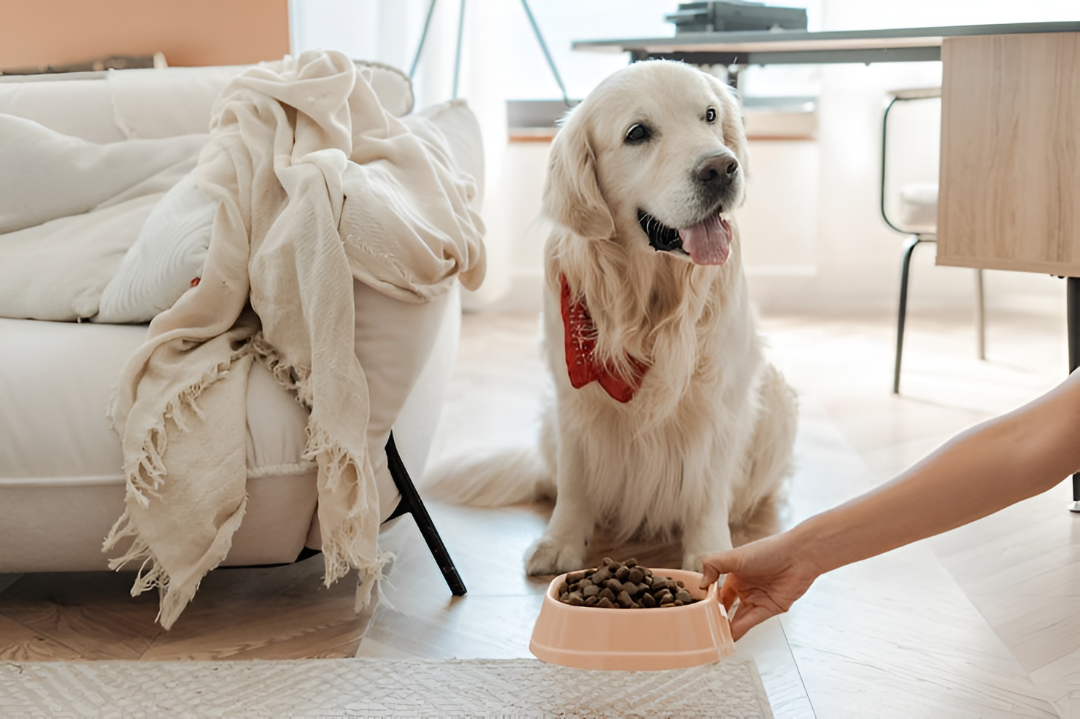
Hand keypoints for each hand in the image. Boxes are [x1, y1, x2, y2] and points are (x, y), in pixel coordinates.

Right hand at [699, 531, 818, 640]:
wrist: (799, 557)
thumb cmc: (768, 551)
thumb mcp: (734, 556)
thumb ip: (713, 565)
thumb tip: (701, 583)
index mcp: (735, 574)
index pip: (717, 592)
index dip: (707, 601)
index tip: (697, 612)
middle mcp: (745, 588)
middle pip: (726, 607)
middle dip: (716, 618)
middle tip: (704, 629)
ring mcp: (757, 599)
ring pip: (737, 618)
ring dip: (726, 628)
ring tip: (713, 638)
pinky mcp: (770, 609)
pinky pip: (751, 622)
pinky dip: (740, 631)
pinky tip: (729, 637)